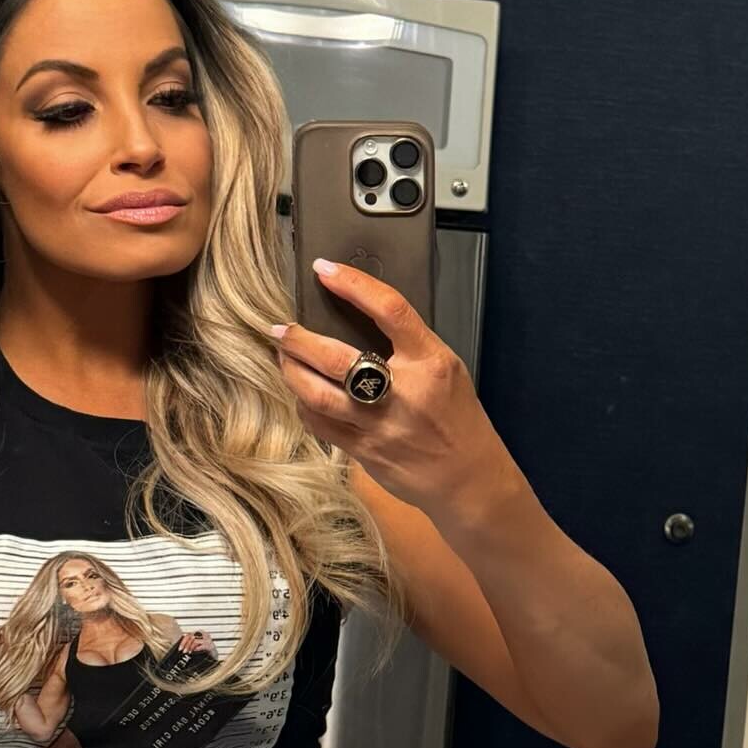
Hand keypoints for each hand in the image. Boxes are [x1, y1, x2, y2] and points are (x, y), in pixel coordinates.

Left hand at [177, 631, 215, 655]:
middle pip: (192, 637)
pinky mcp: (211, 645)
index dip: (183, 642)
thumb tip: (181, 646)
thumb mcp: (196, 644)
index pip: (189, 635)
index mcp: (199, 632)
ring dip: (191, 647)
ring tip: (188, 652)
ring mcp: (208, 640)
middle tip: (183, 651)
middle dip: (186, 645)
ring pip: (196, 641)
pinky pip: (202, 646)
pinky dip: (197, 648)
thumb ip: (190, 643)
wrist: (214, 655)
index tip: (180, 648)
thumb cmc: (204, 649)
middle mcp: (204, 634)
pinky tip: (195, 651)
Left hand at [271, 259, 521, 516]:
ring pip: (318, 395)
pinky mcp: (363, 451)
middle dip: (300, 341)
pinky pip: (320, 425)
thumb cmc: (457, 417)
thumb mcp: (447, 368)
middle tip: (281, 329)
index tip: (324, 269)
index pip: (390, 310)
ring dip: (292, 372)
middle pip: (337, 358)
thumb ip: (409, 345)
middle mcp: (403, 392)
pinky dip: (303, 405)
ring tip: (282, 356)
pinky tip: (299, 392)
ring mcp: (379, 425)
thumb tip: (359, 317)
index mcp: (430, 362)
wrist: (466, 478)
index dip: (353, 285)